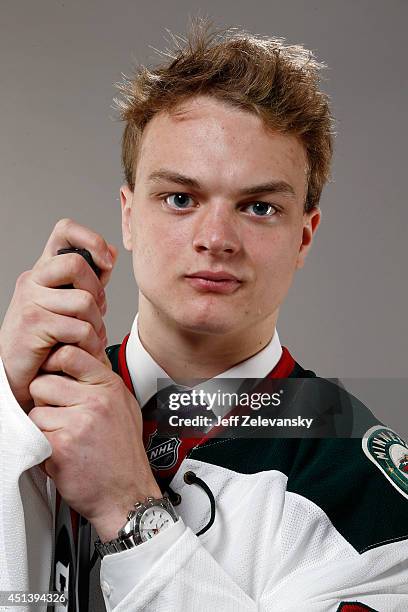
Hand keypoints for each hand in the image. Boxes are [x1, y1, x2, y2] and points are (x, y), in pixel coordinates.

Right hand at [0, 219, 116, 411]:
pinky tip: (82, 351)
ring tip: (88, 339)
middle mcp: (33, 279)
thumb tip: (111, 252)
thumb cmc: (46, 341)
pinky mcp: (34, 323)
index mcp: (44, 271)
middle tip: (95, 313)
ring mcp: (30, 300)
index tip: (106, 261)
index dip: (91, 238)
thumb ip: (89, 281)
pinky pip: (79, 328)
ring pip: (84, 301)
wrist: (18, 375)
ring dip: (96, 325)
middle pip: (77, 265)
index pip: (64, 230)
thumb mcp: (69, 305)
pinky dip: (89, 344)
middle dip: (97, 292)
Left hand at [27, 344, 160, 540]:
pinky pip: (35, 436)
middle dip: (45, 401)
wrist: (126, 494)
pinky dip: (44, 447)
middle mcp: (96, 401)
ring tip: (64, 437)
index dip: (53, 363)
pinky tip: (63, 453)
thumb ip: (101, 382)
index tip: (53, 373)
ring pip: (35, 412)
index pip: (70, 354)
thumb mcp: (123, 407)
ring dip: (43, 426)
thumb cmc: (124, 454)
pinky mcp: (62, 446)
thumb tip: (78, 360)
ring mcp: (78, 423)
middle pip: (43, 383)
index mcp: (110, 387)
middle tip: (60, 415)